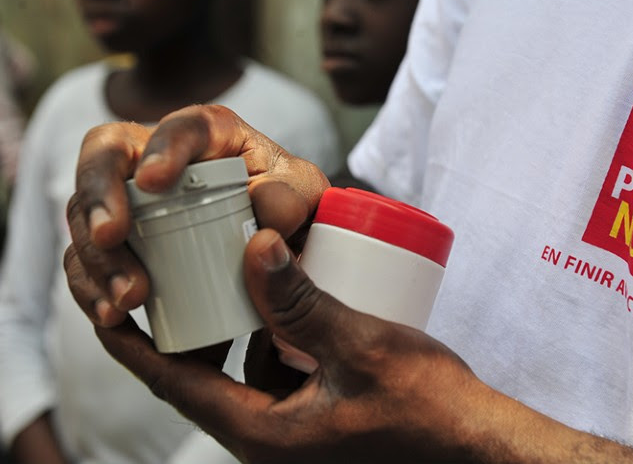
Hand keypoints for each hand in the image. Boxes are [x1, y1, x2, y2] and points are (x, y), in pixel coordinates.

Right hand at [64, 104, 328, 327]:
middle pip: (104, 161)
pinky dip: (92, 291)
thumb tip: (264, 209)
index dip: (159, 146)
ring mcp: (130, 201)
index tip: (155, 180)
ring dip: (96, 259)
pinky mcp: (120, 244)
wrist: (280, 246)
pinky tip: (112, 317)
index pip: (178, 127)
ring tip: (127, 300)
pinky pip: (86, 263)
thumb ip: (292, 197)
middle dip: (98, 199)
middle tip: (113, 238)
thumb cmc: (290, 206)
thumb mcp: (303, 196)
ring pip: (86, 218)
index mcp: (208, 135)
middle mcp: (155, 158)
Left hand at [67, 228, 494, 462]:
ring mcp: (290, 432)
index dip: (130, 338)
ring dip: (225, 327)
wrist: (474, 445)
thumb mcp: (363, 347)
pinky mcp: (312, 419)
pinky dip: (263, 337)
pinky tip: (276, 300)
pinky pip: (270, 373)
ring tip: (217, 273)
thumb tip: (257, 244)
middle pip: (197, 375)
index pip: (172, 381)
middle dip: (175, 325)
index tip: (101, 294)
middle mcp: (265, 438)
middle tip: (159, 271)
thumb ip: (305, 301)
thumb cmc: (428, 408)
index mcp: (261, 432)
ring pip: (236, 371)